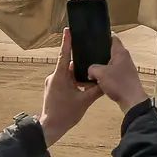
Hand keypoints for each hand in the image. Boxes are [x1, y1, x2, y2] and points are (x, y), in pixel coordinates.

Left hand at [38, 29, 102, 145]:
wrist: (51, 127)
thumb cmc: (66, 114)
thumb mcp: (85, 101)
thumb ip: (96, 89)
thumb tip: (105, 80)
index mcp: (60, 76)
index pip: (64, 55)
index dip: (67, 41)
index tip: (68, 30)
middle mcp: (54, 77)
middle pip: (69, 66)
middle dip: (81, 66)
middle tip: (92, 63)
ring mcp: (51, 82)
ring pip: (68, 74)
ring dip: (77, 76)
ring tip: (88, 81)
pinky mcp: (51, 88)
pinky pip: (64, 80)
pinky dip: (73, 82)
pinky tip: (81, 88)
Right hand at [86, 35, 147, 112]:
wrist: (132, 100)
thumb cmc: (118, 83)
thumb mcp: (100, 73)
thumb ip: (92, 68)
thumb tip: (90, 71)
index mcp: (120, 52)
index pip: (113, 38)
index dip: (103, 36)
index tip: (94, 38)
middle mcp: (125, 58)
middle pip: (111, 51)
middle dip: (100, 52)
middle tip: (89, 54)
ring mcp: (126, 68)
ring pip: (111, 63)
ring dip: (102, 65)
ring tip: (90, 67)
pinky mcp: (125, 78)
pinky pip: (113, 73)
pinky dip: (106, 75)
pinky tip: (98, 79)